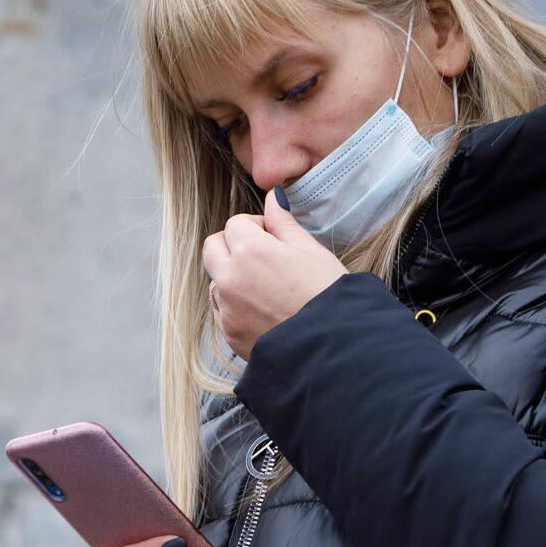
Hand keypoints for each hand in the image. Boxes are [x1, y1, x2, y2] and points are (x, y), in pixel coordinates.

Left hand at [204, 188, 347, 360]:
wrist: (333, 349)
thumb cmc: (328, 297)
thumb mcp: (311, 251)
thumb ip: (284, 223)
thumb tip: (273, 197)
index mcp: (251, 251)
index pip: (236, 223)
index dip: (256, 226)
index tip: (274, 237)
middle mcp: (230, 278)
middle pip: (213, 246)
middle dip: (232, 244)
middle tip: (262, 255)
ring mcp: (226, 308)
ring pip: (215, 279)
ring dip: (231, 276)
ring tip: (266, 287)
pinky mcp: (229, 334)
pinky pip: (220, 309)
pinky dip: (233, 304)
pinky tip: (262, 309)